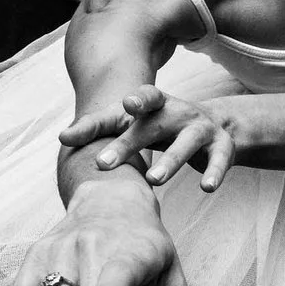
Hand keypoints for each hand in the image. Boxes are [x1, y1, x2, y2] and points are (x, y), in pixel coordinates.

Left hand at [60, 86, 239, 191]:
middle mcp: (179, 112)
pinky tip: (206, 188)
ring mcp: (202, 129)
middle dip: (132, 143)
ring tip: (153, 180)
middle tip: (105, 163)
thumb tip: (62, 138)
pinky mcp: (222, 148)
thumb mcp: (133, 123)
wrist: (215, 126)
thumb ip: (98, 127)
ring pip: (187, 143)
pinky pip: (220, 161)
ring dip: (171, 160)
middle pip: (155, 125)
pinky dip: (214, 173)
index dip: (137, 99)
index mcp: (157, 104)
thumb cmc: (161, 126)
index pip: (146, 97)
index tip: (127, 105)